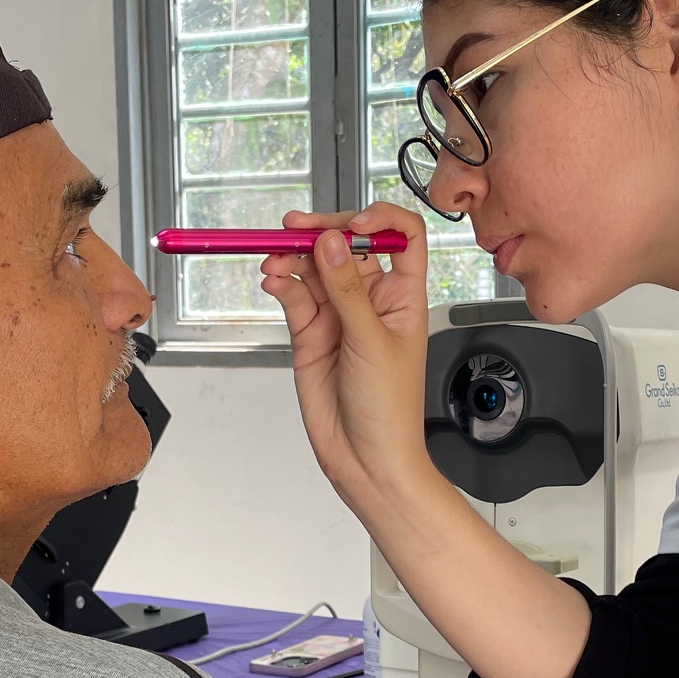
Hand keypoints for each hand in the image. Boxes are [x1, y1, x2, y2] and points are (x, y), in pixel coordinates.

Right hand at [260, 203, 433, 499]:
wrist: (366, 459)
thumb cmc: (390, 409)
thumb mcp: (372, 342)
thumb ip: (347, 289)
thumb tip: (332, 242)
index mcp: (404, 295)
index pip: (402, 235)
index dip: (379, 218)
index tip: (354, 222)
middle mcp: (372, 299)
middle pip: (345, 245)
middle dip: (320, 232)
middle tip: (293, 230)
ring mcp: (339, 315)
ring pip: (313, 268)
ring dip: (293, 258)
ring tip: (275, 263)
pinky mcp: (311, 333)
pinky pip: (294, 296)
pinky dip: (281, 284)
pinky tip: (273, 281)